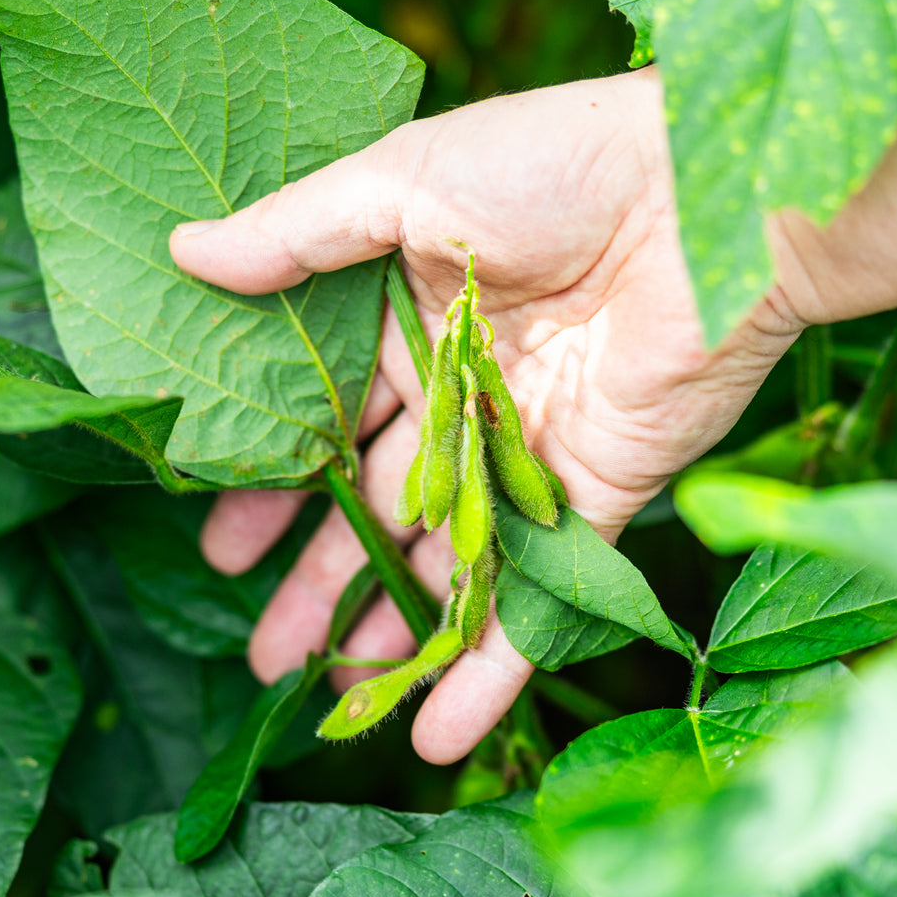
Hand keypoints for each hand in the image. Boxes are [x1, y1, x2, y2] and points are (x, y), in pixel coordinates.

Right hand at [169, 66, 805, 763]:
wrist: (711, 195)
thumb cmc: (559, 161)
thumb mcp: (408, 178)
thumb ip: (298, 232)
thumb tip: (186, 255)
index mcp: (412, 320)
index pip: (324, 419)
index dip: (272, 484)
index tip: (220, 547)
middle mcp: (466, 394)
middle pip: (376, 506)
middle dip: (320, 578)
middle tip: (262, 652)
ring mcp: (528, 452)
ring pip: (445, 562)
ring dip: (389, 632)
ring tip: (326, 697)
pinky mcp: (594, 494)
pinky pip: (537, 593)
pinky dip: (491, 667)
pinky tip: (439, 735)